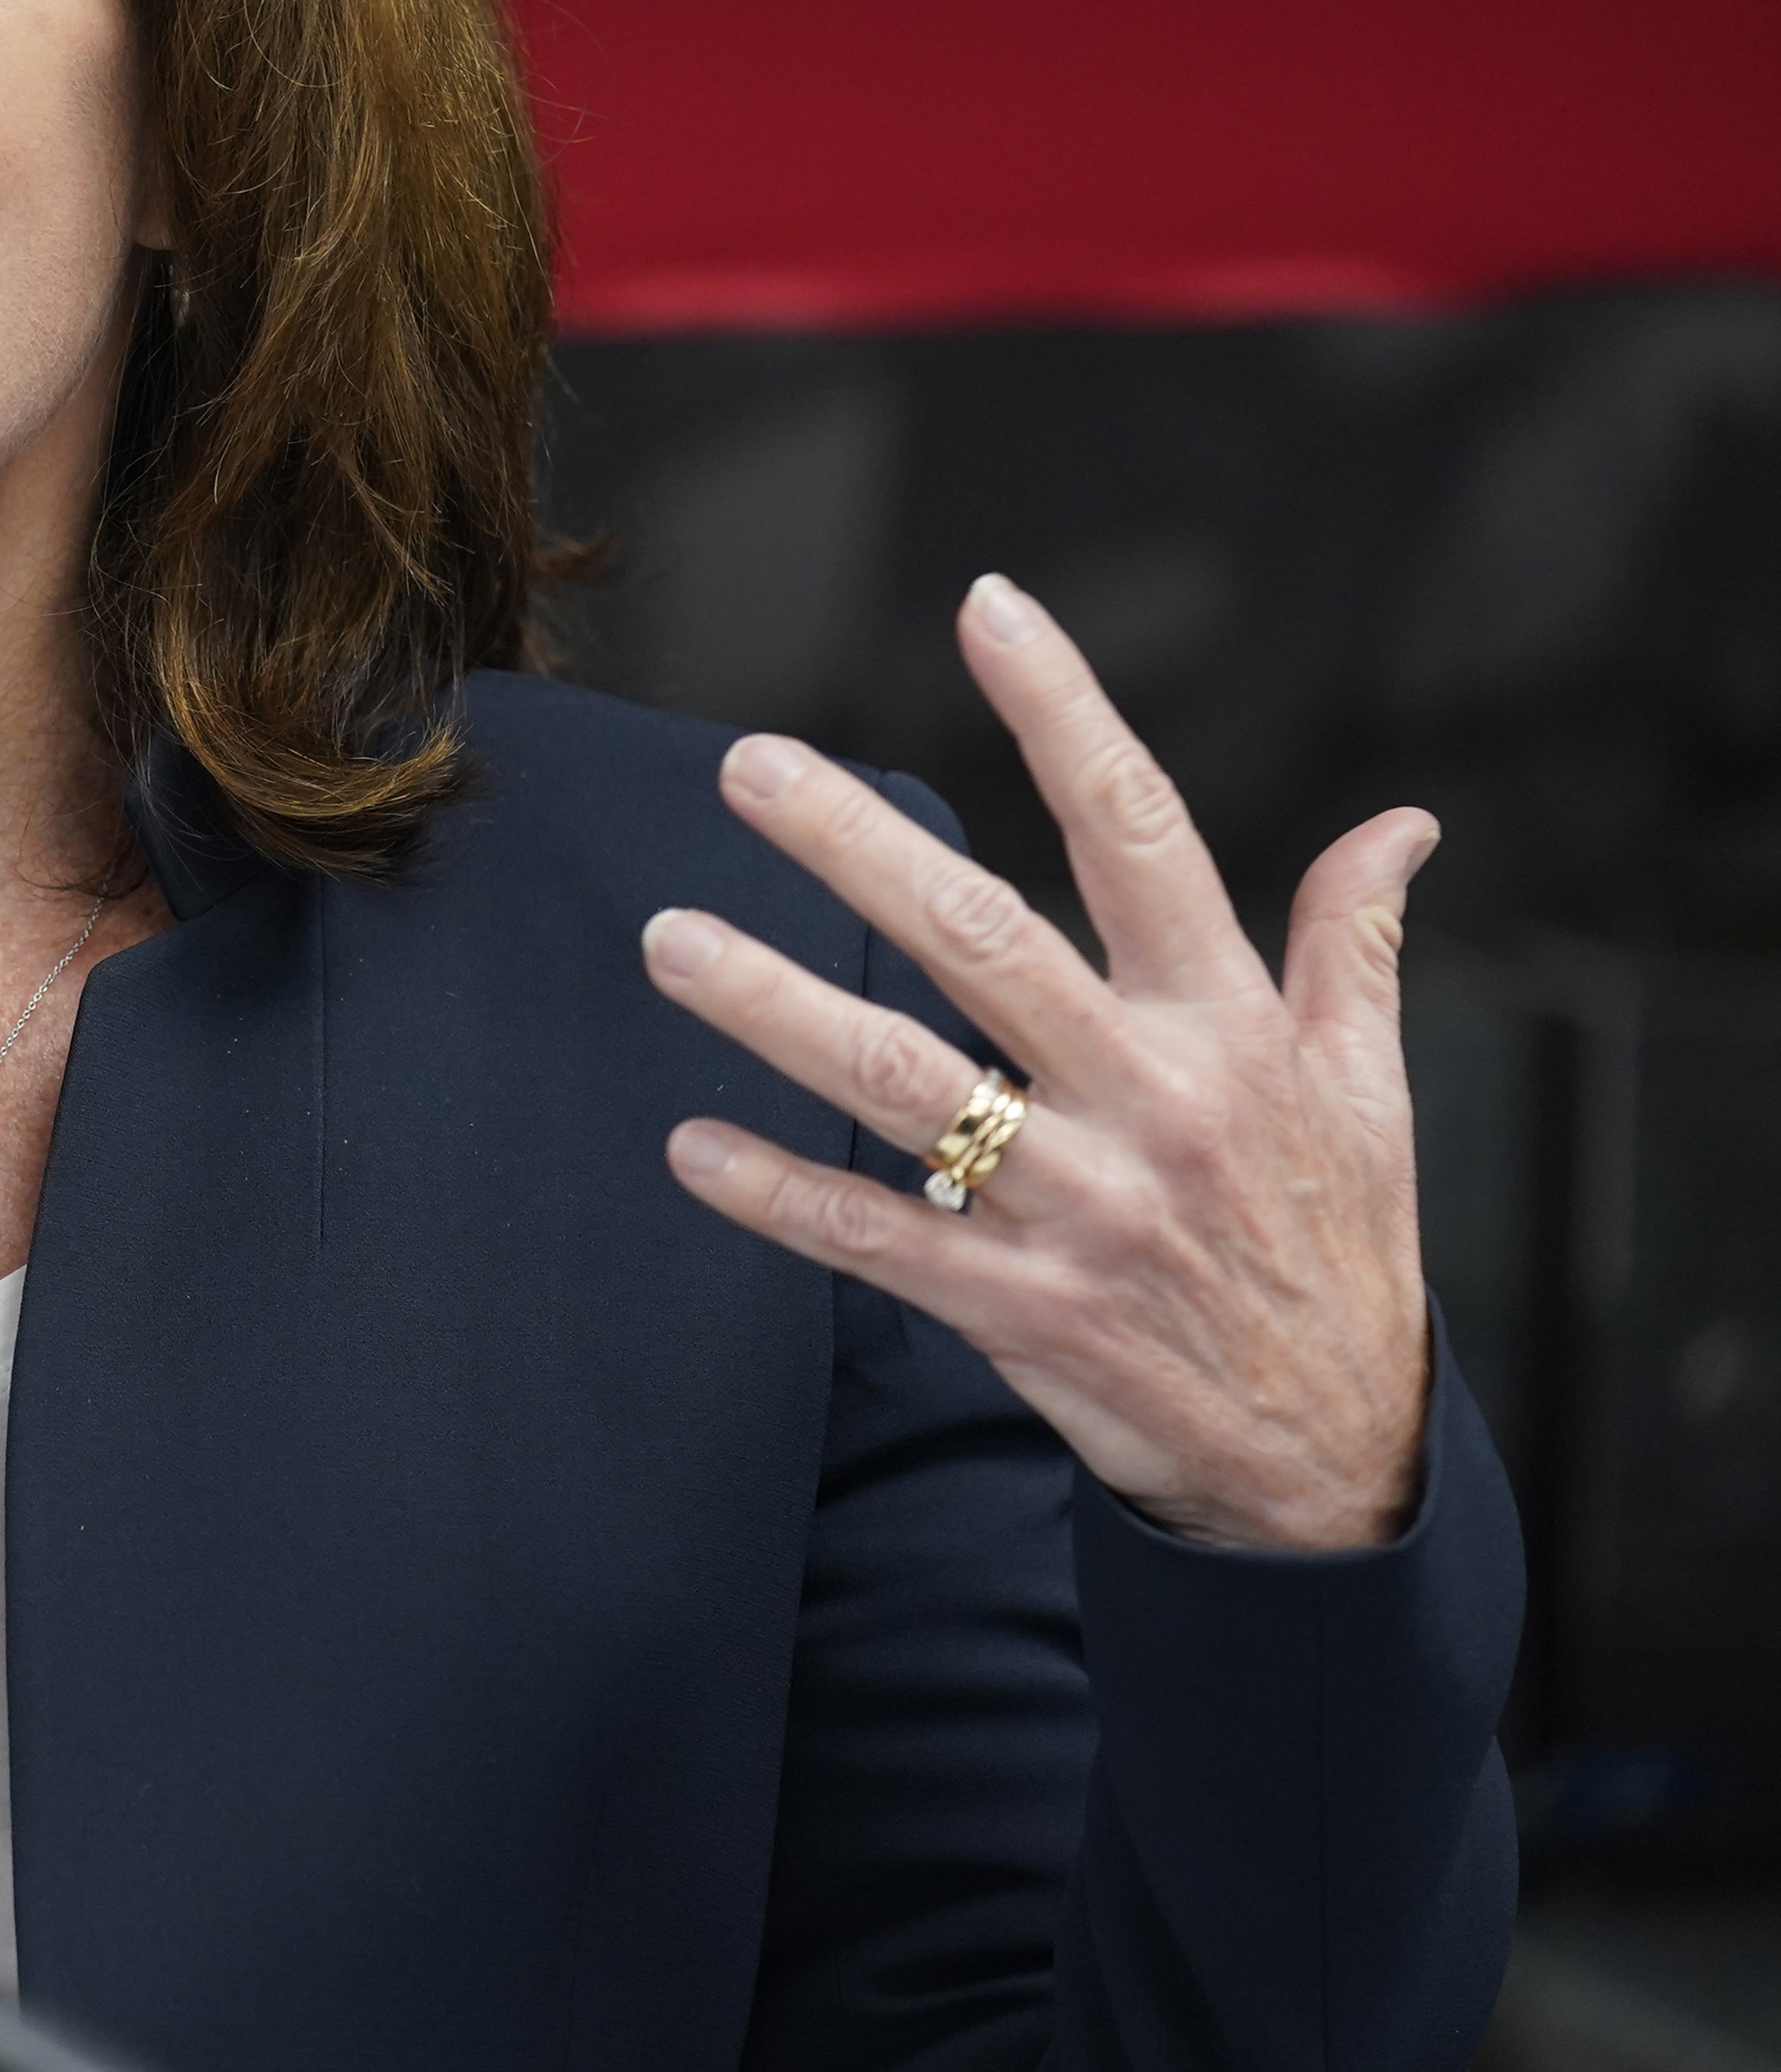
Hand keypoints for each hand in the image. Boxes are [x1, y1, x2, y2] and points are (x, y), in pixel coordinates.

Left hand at [641, 574, 1435, 1552]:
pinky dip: (779, 1195)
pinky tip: (690, 1145)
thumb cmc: (1341, 1247)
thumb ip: (1358, 946)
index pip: (1142, 832)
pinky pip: (877, 1239)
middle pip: (985, 942)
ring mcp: (1083, 1209)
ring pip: (906, 1088)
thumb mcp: (1372, 1090)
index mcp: (1231, 1025)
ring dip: (776, 1011)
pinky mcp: (1025, 1312)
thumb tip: (1403, 824)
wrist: (1345, 1463)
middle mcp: (1153, 1100)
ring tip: (669, 940)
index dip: (1065, 713)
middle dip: (858, 850)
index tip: (985, 608)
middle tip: (747, 766)